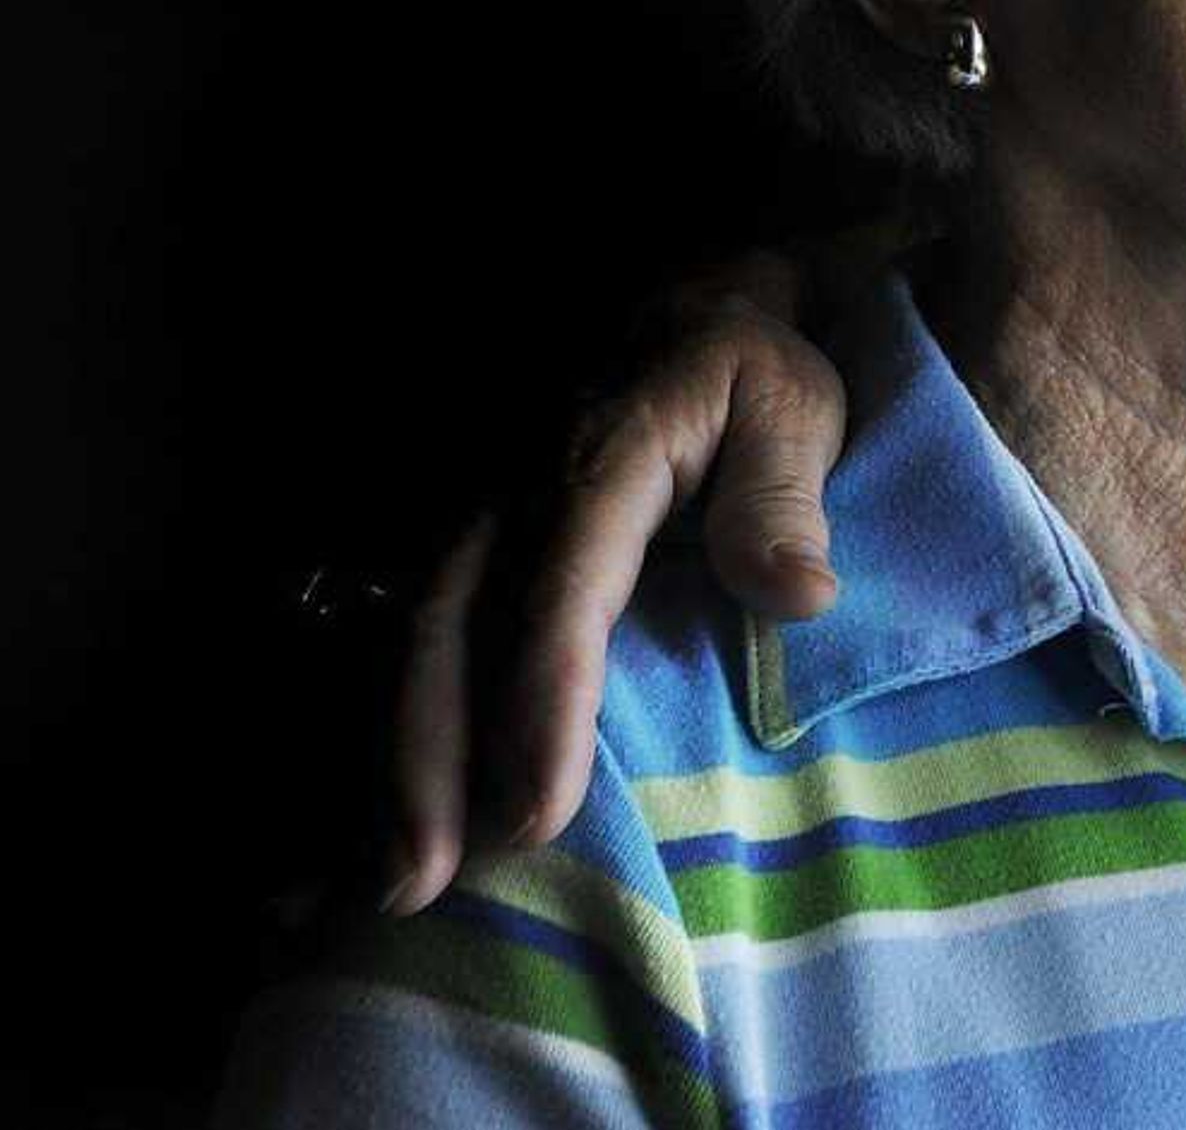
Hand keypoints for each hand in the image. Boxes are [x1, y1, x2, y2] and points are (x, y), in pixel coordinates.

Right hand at [380, 256, 848, 913]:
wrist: (692, 303)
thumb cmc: (750, 372)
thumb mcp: (793, 411)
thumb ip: (784, 500)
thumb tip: (799, 596)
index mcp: (598, 457)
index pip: (561, 591)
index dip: (542, 701)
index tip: (539, 809)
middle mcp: (511, 489)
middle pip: (446, 627)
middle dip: (428, 758)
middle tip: (428, 880)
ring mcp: (472, 509)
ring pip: (407, 639)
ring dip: (394, 759)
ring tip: (396, 881)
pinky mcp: (460, 536)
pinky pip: (404, 633)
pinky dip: (388, 722)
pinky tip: (386, 816)